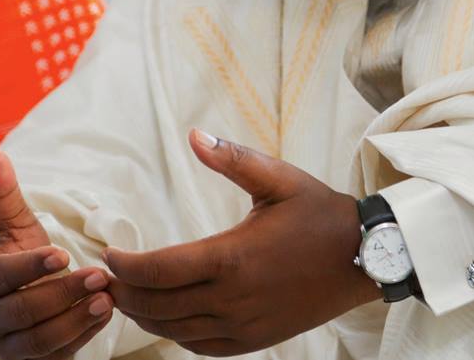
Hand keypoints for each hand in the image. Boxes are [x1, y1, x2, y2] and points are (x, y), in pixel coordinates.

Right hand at [0, 150, 113, 359]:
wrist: (22, 294)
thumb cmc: (18, 253)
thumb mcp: (13, 224)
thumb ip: (5, 194)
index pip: (1, 278)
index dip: (30, 267)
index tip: (63, 253)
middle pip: (22, 313)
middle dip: (61, 294)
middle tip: (99, 275)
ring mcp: (11, 345)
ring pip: (39, 341)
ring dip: (76, 320)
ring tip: (108, 298)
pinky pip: (59, 355)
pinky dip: (84, 336)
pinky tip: (108, 314)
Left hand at [105, 131, 380, 356]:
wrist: (365, 257)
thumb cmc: (321, 214)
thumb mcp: (279, 179)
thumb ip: (233, 159)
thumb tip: (194, 135)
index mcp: (232, 258)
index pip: (157, 270)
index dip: (125, 265)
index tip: (109, 254)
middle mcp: (232, 299)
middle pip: (157, 306)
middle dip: (125, 293)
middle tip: (107, 278)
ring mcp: (243, 325)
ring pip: (174, 331)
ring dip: (145, 316)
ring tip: (128, 297)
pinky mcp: (255, 339)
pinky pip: (201, 346)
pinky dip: (175, 334)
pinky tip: (168, 318)